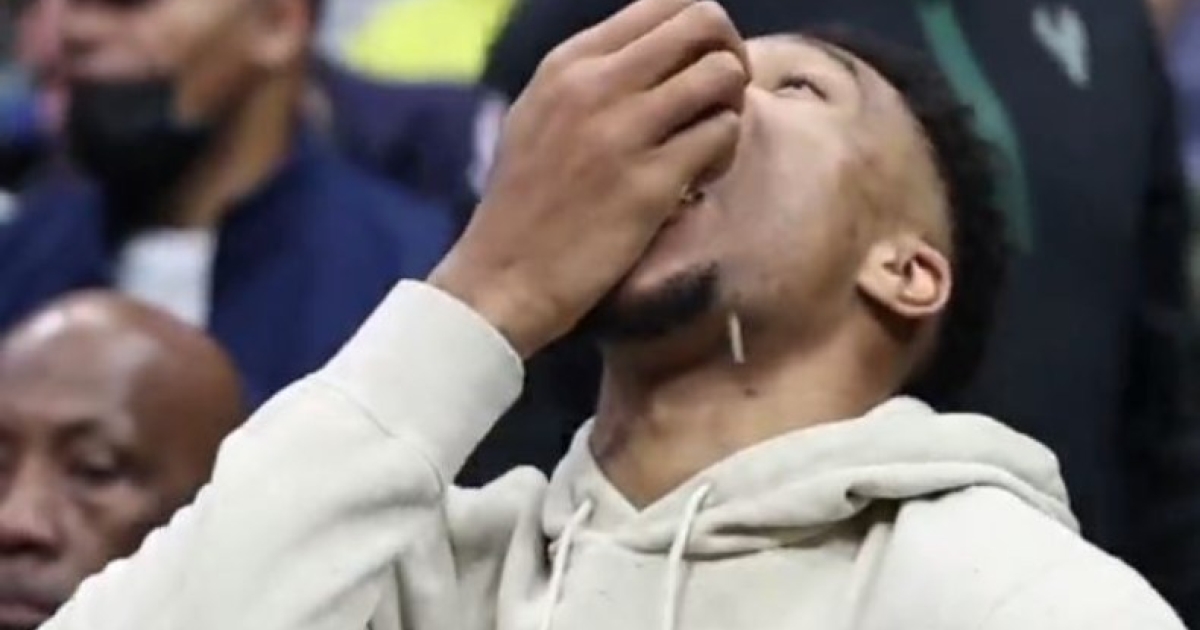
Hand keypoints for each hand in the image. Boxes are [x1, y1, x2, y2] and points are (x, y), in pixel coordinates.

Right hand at [430, 0, 747, 357]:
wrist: (503, 278)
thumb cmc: (524, 205)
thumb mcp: (538, 116)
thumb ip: (587, 78)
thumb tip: (651, 54)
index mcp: (568, 62)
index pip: (664, 2)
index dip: (699, 34)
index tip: (694, 74)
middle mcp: (595, 84)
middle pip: (704, 22)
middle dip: (729, 58)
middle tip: (719, 104)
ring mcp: (623, 131)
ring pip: (723, 74)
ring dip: (731, 109)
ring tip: (707, 149)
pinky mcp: (649, 182)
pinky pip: (722, 135)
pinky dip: (723, 156)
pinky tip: (697, 183)